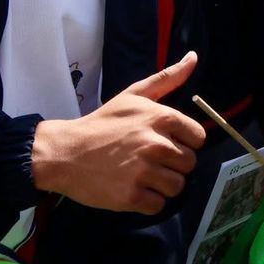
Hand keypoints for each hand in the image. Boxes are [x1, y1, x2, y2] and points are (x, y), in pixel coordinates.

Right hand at [30, 52, 206, 213]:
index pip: (198, 138)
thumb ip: (168, 78)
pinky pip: (158, 206)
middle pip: (189, 164)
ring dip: (163, 185)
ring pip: (177, 186)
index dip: (185, 142)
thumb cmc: (103, 123)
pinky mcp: (131, 197)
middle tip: (150, 160)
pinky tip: (134, 189)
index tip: (167, 143)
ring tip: (143, 175)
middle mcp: (157, 145)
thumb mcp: (134, 95)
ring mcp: (144, 172)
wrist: (64, 152)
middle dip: (173, 164)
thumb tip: (194, 57)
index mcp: (162, 118)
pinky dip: (149, 202)